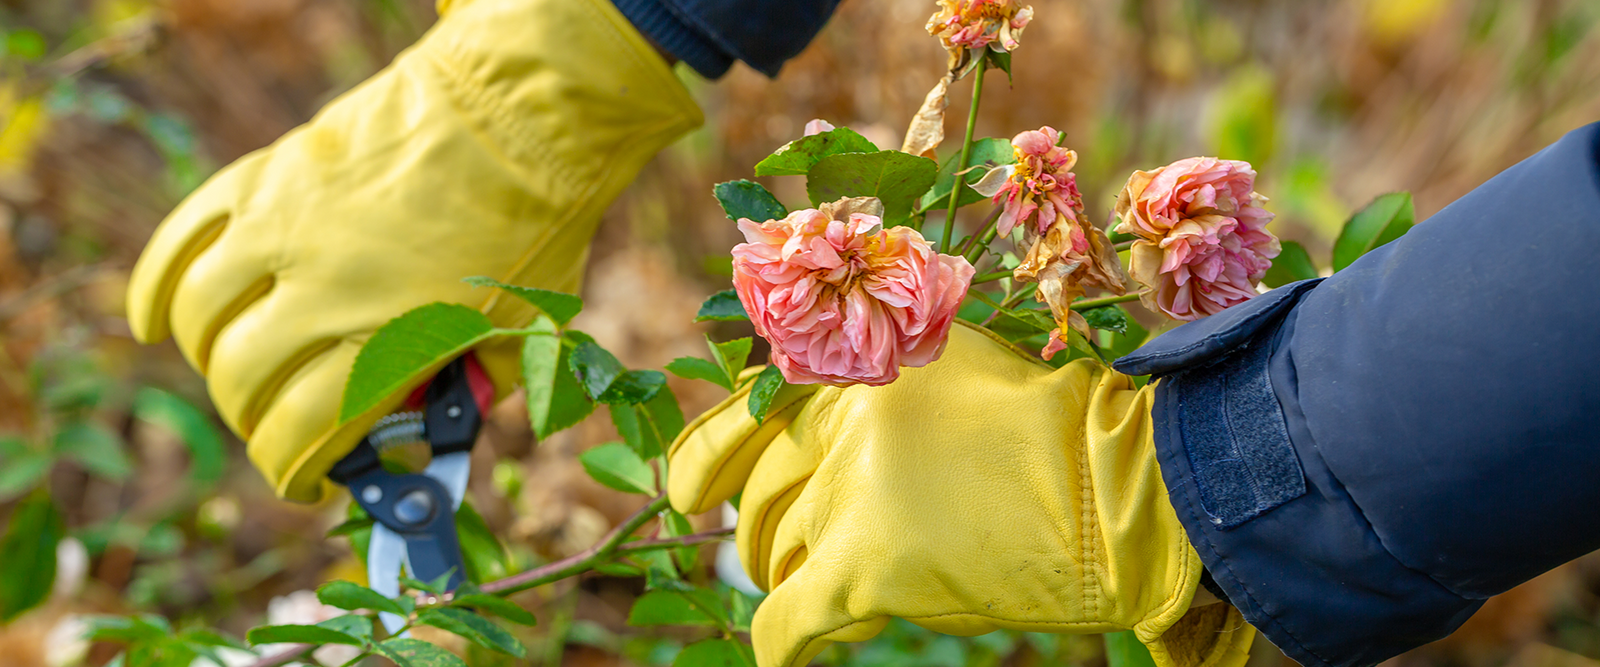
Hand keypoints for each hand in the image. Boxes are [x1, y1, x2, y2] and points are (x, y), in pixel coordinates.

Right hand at [127, 0, 700, 501]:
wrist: (518, 118)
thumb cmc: (534, 229)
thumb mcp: (524, 334)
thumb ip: (475, 390)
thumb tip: (433, 429)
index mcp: (393, 339)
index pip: (302, 434)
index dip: (293, 474)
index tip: (304, 484)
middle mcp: (326, 290)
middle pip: (242, 384)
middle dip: (253, 421)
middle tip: (278, 423)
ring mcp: (285, 231)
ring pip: (201, 320)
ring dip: (209, 359)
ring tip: (238, 369)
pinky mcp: (265, 181)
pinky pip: (180, 243)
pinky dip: (154, 291)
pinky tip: (151, 326)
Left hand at [667, 322, 1255, 666]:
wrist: (1109, 484)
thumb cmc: (1052, 426)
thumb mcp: (960, 365)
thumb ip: (887, 379)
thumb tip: (827, 407)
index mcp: (856, 371)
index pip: (745, 416)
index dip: (701, 460)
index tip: (683, 494)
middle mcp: (839, 426)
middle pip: (763, 498)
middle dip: (757, 534)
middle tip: (772, 555)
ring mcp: (848, 496)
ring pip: (775, 556)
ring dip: (782, 578)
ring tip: (812, 588)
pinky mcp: (863, 568)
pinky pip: (788, 620)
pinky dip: (778, 641)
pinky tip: (782, 652)